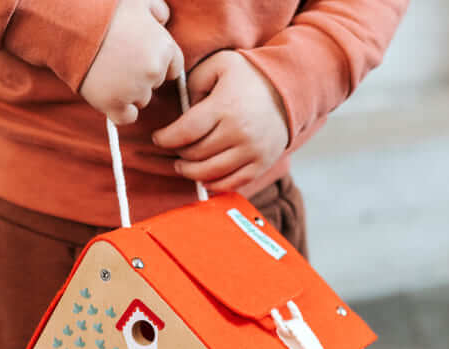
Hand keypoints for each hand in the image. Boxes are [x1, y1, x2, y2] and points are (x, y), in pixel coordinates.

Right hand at [79, 0, 183, 125]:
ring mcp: (135, 90)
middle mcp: (153, 71)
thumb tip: (163, 20)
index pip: (173, 67)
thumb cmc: (104, 8)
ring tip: (107, 73)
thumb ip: (157, 10)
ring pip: (140, 100)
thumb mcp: (137, 0)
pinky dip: (119, 111)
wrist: (71, 23)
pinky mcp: (115, 105)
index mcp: (164, 47)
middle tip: (117, 62)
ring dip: (128, 92)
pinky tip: (109, 97)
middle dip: (140, 76)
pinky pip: (126, 118)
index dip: (156, 63)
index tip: (140, 59)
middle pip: (154, 84)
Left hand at [152, 50, 289, 191]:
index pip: (185, 132)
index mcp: (225, 106)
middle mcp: (239, 132)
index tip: (158, 138)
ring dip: (191, 172)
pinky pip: (231, 184)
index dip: (166, 138)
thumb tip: (181, 110)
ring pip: (210, 173)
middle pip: (196, 155)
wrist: (290, 89)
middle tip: (174, 149)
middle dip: (179, 154)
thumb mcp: (219, 64)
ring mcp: (252, 151)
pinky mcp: (261, 164)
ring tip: (183, 165)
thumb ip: (194, 82)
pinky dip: (213, 185)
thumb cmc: (249, 75)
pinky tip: (203, 178)